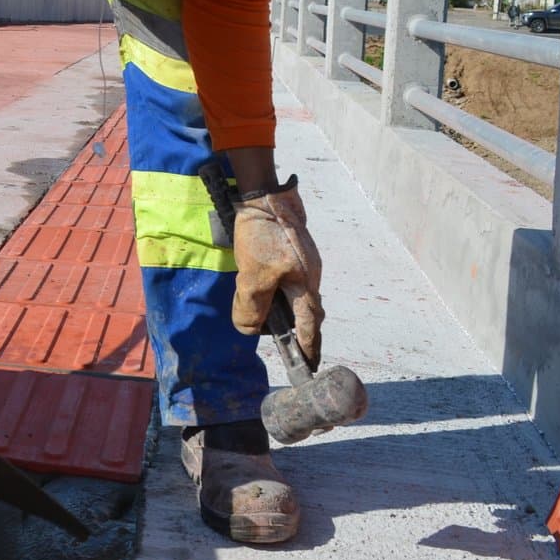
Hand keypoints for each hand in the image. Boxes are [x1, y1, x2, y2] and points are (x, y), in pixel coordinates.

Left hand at [230, 178, 323, 363]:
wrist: (263, 194)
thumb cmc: (262, 235)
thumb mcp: (253, 276)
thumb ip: (252, 306)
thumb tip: (250, 329)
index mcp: (306, 283)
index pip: (310, 324)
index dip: (308, 345)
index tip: (309, 364)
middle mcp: (309, 274)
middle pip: (306, 310)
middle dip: (299, 330)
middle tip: (293, 347)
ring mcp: (302, 260)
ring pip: (295, 294)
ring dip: (285, 309)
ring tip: (270, 321)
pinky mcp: (290, 250)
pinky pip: (287, 279)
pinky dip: (277, 291)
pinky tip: (263, 290)